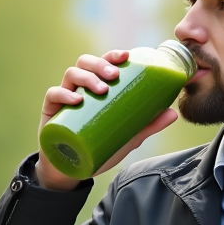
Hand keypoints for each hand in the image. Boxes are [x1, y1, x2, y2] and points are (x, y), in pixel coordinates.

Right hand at [36, 49, 178, 190]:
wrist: (74, 168)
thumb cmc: (99, 147)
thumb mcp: (127, 137)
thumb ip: (148, 125)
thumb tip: (173, 113)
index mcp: (97, 87)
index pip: (104, 63)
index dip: (113, 55)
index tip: (126, 56)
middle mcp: (80, 87)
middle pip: (86, 62)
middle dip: (100, 64)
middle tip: (114, 75)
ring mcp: (64, 97)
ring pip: (71, 73)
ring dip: (87, 77)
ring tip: (101, 89)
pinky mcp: (50, 110)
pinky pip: (53, 95)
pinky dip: (64, 94)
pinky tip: (76, 100)